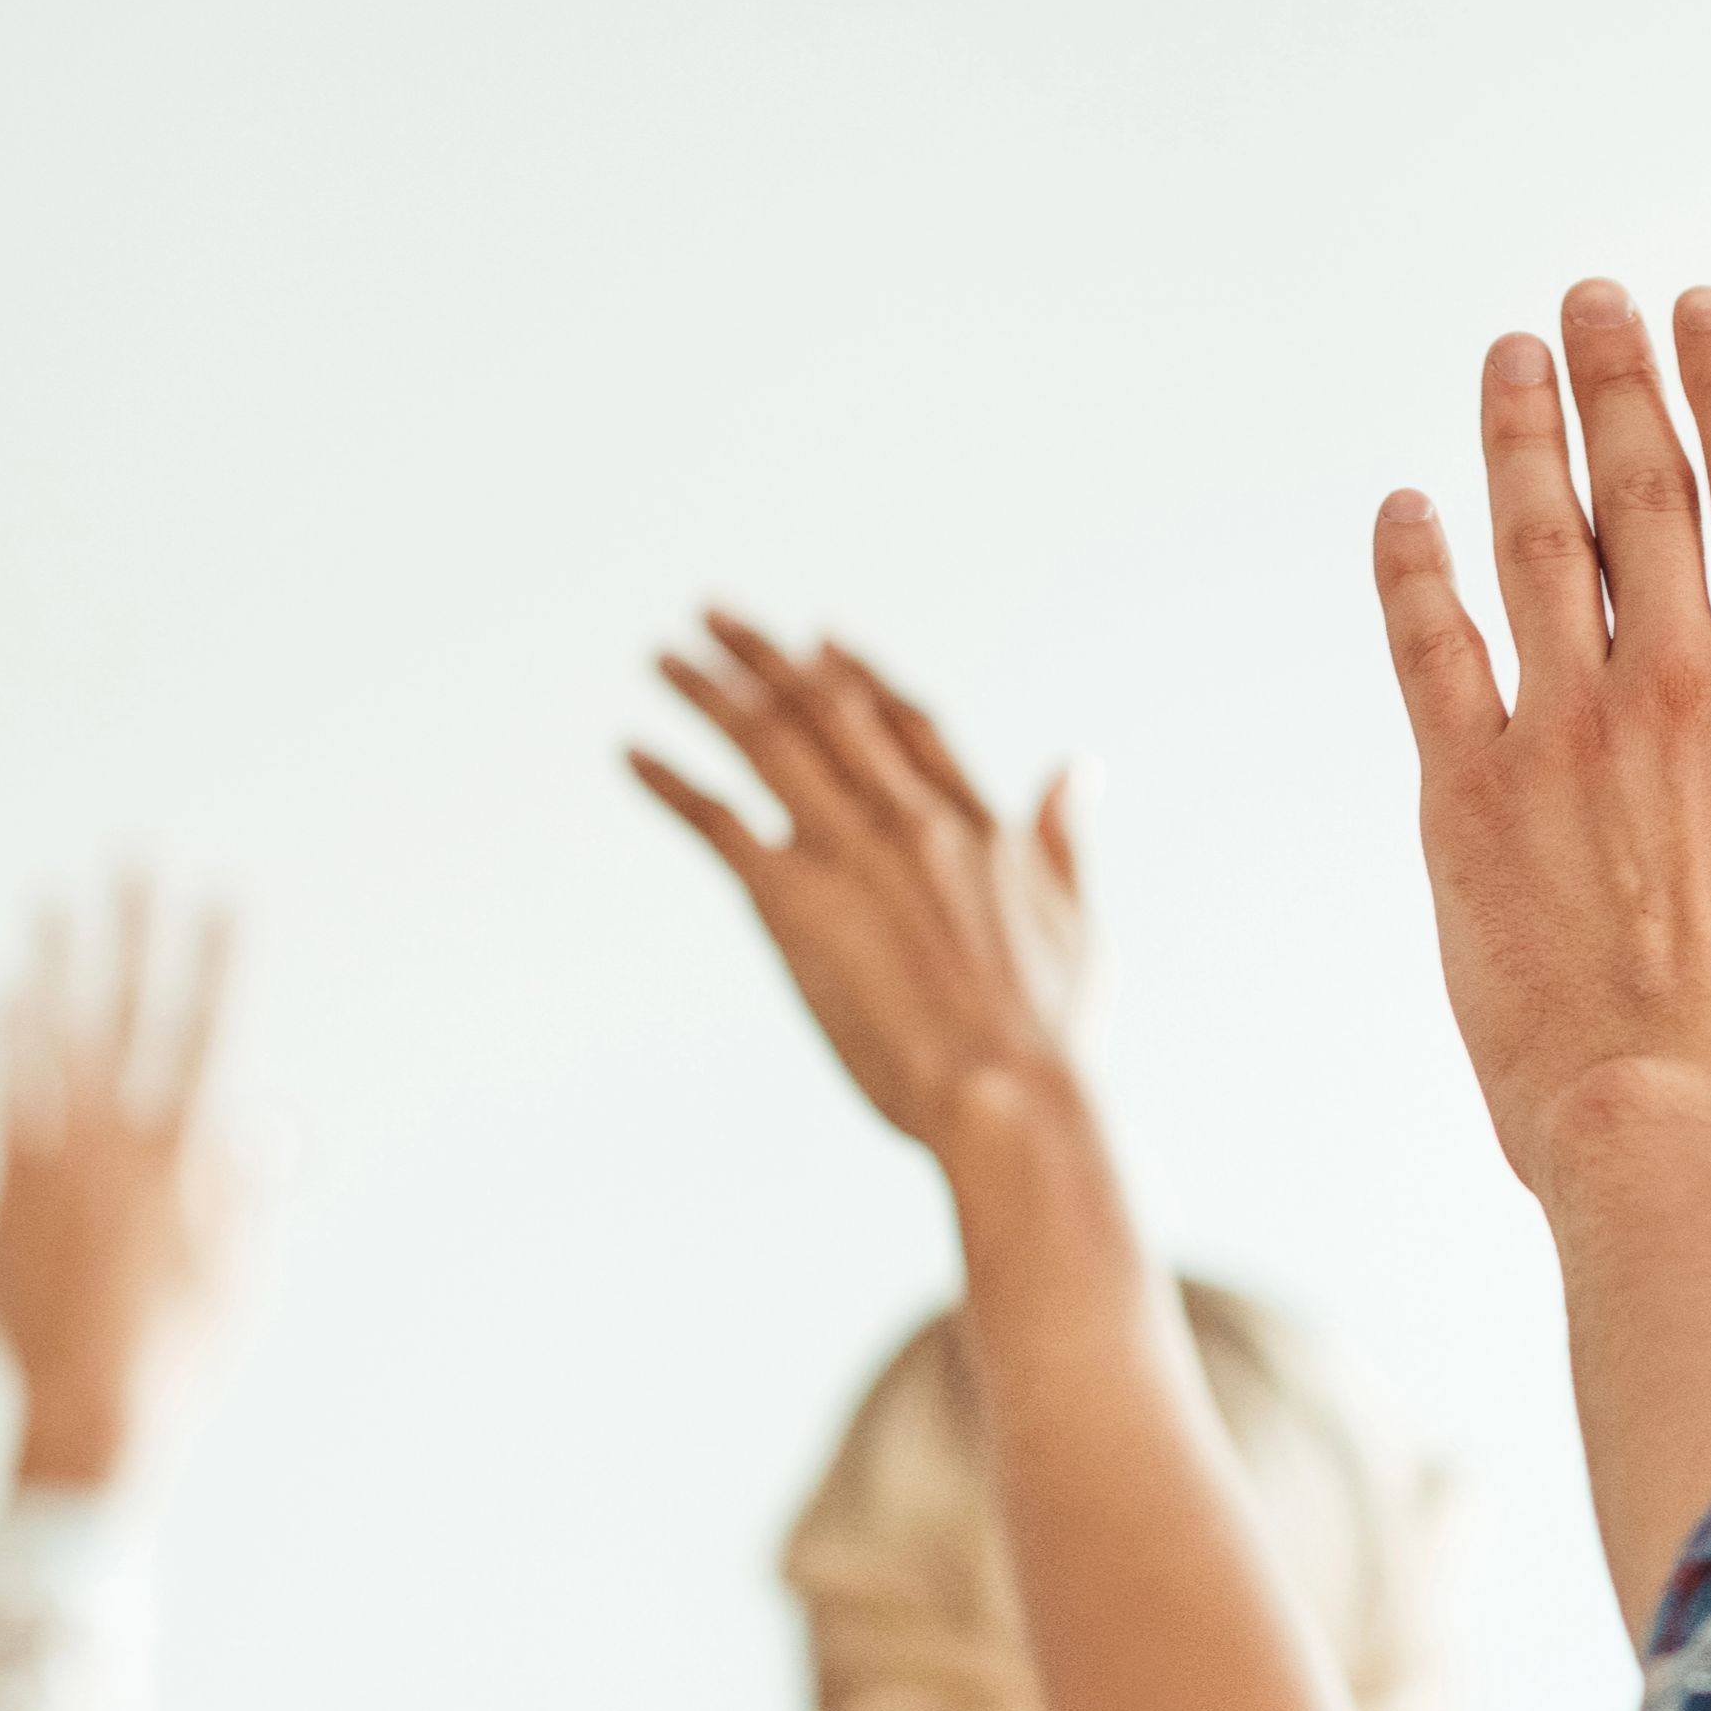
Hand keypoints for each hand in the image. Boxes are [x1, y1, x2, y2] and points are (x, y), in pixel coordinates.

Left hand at [0, 881, 233, 1491]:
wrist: (87, 1419)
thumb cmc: (179, 1364)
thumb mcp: (240, 1281)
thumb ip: (245, 1195)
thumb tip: (266, 1125)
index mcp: (182, 1164)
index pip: (205, 1037)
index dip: (216, 963)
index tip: (226, 900)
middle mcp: (113, 1147)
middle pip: (126, 1014)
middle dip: (135, 932)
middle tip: (135, 860)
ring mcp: (53, 1164)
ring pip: (52, 1040)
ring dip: (56, 962)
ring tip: (53, 898)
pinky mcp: (4, 1191)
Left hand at [630, 613, 1093, 1153]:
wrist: (1010, 1094)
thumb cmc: (1050, 1036)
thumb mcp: (1077, 922)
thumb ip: (1066, 838)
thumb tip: (1076, 766)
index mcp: (978, 824)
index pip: (906, 724)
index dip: (858, 676)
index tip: (819, 642)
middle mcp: (911, 818)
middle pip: (827, 709)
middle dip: (766, 657)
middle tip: (713, 616)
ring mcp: (853, 852)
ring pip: (768, 742)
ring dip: (709, 693)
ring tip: (663, 658)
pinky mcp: (796, 898)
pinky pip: (719, 819)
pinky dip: (672, 782)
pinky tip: (633, 754)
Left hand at [1375, 282, 1710, 1192]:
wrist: (1688, 1128)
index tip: (1701, 311)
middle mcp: (1679, 686)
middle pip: (1642, 484)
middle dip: (1616, 373)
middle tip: (1589, 302)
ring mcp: (1565, 733)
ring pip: (1531, 538)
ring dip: (1515, 432)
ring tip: (1507, 358)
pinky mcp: (1466, 798)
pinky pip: (1429, 648)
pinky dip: (1412, 565)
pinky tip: (1403, 508)